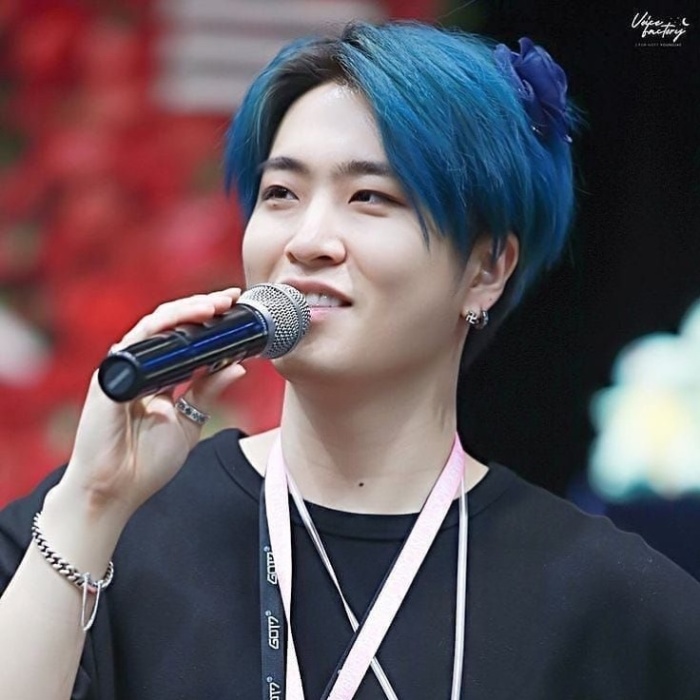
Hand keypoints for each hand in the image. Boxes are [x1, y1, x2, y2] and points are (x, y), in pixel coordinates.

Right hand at [58, 288, 246, 519]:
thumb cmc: (145, 461)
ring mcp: (124, 368)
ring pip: (155, 325)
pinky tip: (189, 322)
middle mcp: (139, 366)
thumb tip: (238, 367)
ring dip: (186, 310)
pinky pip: (138, 341)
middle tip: (229, 299)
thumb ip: (208, 391)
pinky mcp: (111, 375)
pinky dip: (165, 328)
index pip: (183, 338)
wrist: (115, 491)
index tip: (236, 311)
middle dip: (201, 307)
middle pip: (171, 325)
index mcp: (157, 376)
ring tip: (215, 305)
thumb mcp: (189, 421)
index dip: (207, 322)